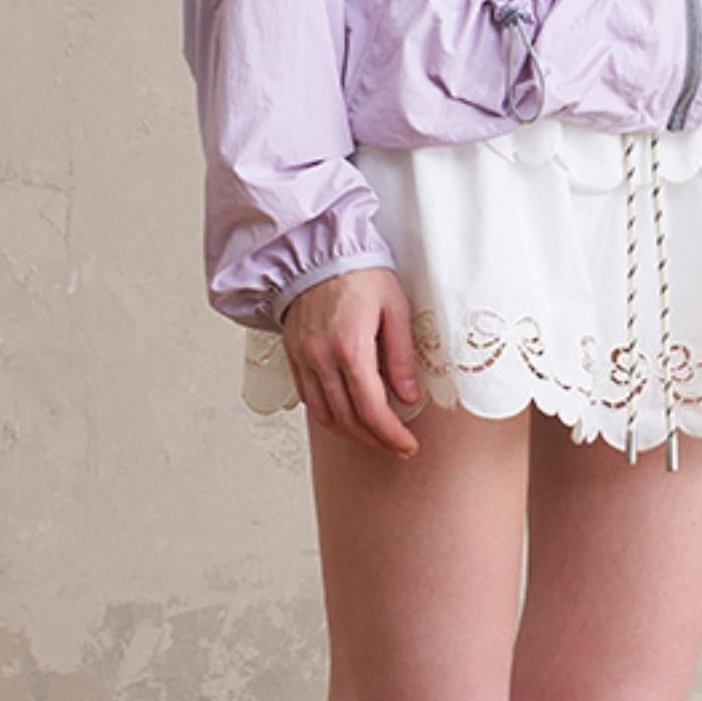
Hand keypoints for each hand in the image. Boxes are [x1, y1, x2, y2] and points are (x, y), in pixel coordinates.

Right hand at [281, 268, 426, 456]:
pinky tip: (347, 415)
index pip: (371, 409)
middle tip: (397, 447)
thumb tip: (408, 395)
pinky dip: (329, 415)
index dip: (391, 435)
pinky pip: (308, 398)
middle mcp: (321, 357)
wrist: (318, 252)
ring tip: (374, 437)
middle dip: (375, 441)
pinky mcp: (293, 355)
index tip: (407, 445)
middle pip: (347, 420)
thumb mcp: (395, 308)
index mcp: (350, 346)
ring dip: (351, 434)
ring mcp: (303, 358)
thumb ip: (401, 356)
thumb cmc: (358, 272)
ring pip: (324, 416)